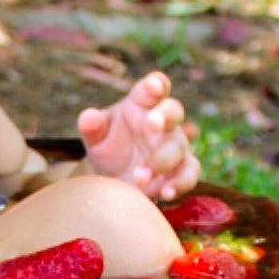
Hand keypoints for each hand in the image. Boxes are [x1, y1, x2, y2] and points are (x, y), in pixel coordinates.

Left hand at [77, 71, 199, 201]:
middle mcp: (164, 121)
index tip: (153, 86)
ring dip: (161, 161)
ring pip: (179, 147)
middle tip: (152, 124)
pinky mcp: (181, 170)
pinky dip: (180, 183)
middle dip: (165, 115)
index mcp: (143, 103)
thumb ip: (92, 126)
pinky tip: (165, 194)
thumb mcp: (96, 136)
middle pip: (173, 111)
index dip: (156, 84)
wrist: (115, 177)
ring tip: (139, 178)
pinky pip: (189, 173)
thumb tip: (88, 117)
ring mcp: (175, 145)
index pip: (154, 87)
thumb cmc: (109, 145)